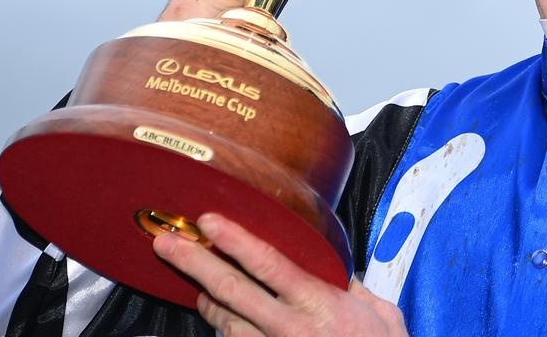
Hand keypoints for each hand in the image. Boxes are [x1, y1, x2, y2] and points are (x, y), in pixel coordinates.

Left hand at [153, 213, 408, 336]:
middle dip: (195, 263)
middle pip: (231, 290)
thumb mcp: (381, 313)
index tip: (210, 221)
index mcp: (319, 303)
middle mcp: (290, 328)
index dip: (235, 241)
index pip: (269, 265)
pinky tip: (222, 319)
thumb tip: (340, 272)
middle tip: (166, 243)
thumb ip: (355, 289)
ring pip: (225, 322)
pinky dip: (225, 330)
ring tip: (196, 282)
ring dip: (206, 300)